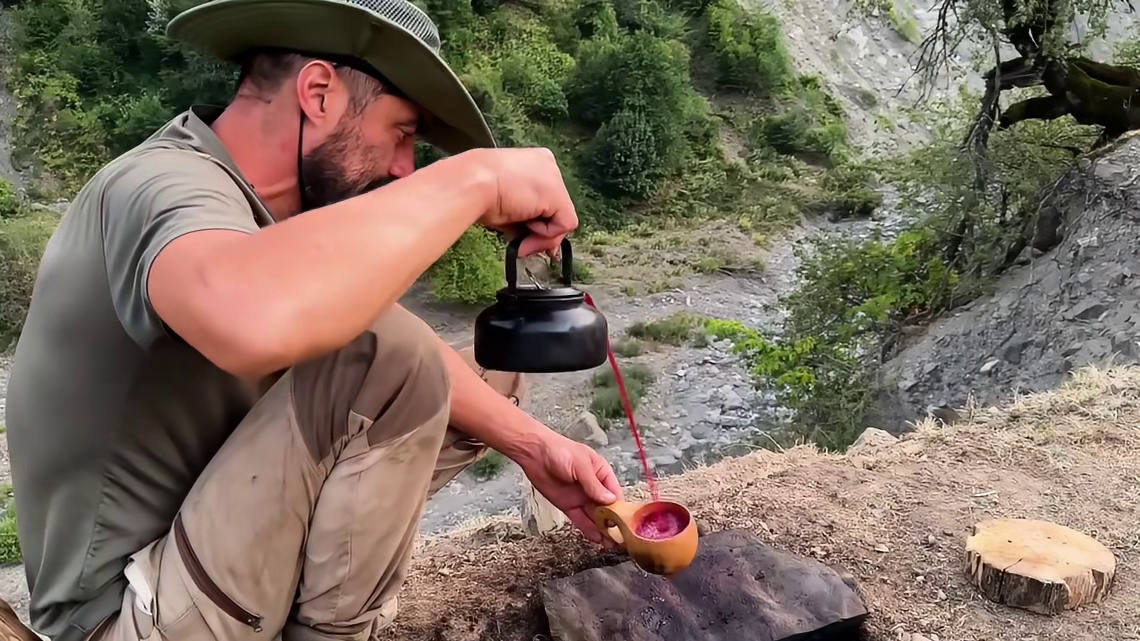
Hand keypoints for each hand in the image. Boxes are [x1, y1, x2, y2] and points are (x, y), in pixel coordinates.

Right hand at [466, 147, 578, 256]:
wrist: (471, 184)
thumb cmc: (475, 189)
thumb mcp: (503, 202)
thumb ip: (522, 218)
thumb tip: (530, 242)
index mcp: (533, 162)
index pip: (544, 199)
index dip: (536, 221)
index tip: (522, 233)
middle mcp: (548, 167)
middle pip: (554, 210)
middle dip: (540, 232)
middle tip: (523, 243)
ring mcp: (555, 179)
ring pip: (560, 220)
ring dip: (540, 236)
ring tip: (519, 237)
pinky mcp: (558, 196)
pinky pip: (563, 225)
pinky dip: (545, 235)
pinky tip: (525, 228)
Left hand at [518, 431, 623, 545]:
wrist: (534, 453)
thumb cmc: (560, 451)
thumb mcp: (580, 465)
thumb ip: (593, 484)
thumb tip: (610, 500)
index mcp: (601, 474)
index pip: (615, 493)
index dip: (620, 508)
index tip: (625, 522)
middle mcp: (594, 488)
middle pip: (607, 508)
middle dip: (613, 523)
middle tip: (619, 539)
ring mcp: (581, 498)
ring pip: (595, 517)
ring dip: (602, 530)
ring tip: (610, 544)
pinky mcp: (568, 505)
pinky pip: (580, 519)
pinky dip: (588, 529)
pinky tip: (596, 539)